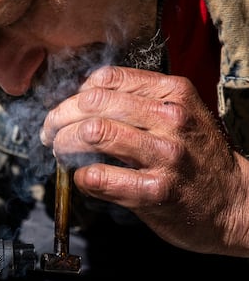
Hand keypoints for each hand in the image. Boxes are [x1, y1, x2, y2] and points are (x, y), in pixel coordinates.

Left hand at [42, 66, 248, 255]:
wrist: (234, 201)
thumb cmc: (199, 157)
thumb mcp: (180, 114)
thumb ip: (137, 102)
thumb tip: (83, 102)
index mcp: (172, 92)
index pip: (104, 79)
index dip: (73, 95)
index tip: (63, 111)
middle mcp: (170, 118)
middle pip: (91, 104)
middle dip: (58, 118)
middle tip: (50, 133)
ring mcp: (164, 154)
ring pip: (91, 133)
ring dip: (63, 145)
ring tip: (61, 154)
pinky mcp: (155, 190)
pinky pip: (98, 176)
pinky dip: (81, 176)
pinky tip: (84, 179)